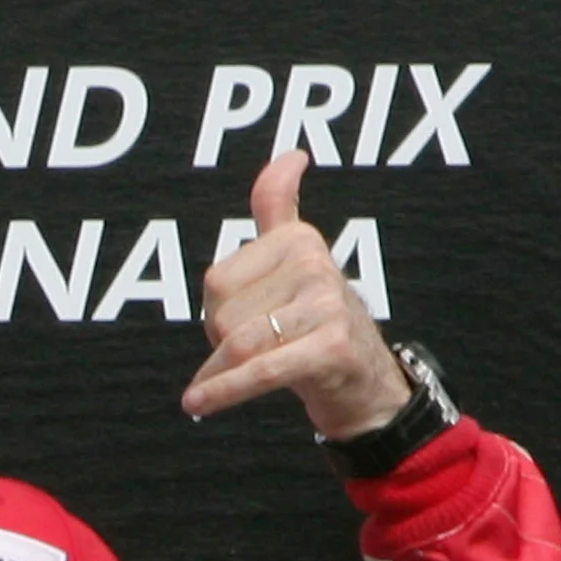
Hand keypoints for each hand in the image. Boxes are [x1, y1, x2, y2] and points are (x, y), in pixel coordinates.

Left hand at [183, 150, 414, 438]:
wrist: (365, 382)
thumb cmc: (316, 322)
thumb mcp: (297, 261)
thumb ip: (279, 208)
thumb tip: (290, 156)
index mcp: (298, 240)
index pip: (216, 283)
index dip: (219, 312)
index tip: (251, 320)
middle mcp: (315, 264)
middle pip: (222, 316)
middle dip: (224, 345)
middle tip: (263, 352)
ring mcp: (327, 304)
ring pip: (236, 344)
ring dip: (222, 376)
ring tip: (233, 384)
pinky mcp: (331, 348)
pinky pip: (260, 370)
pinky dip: (223, 391)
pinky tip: (195, 404)